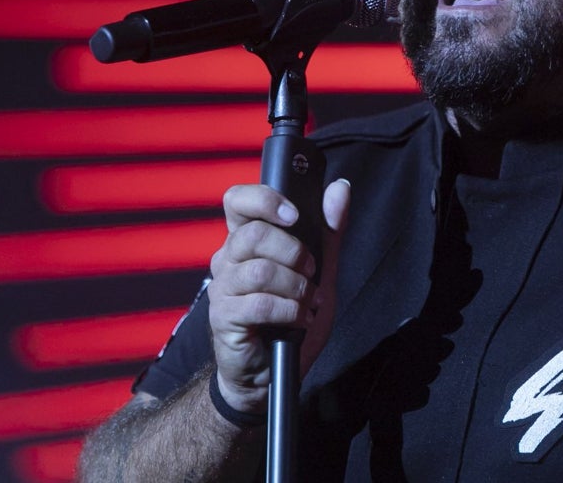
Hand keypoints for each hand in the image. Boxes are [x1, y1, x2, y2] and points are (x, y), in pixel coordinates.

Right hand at [206, 179, 349, 413]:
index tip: (294, 215)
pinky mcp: (224, 317)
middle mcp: (227, 259)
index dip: (264, 200)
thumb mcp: (319, 270)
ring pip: (260, 270)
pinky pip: (260, 304)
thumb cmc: (290, 318)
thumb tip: (340, 188)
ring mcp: (222, 289)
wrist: (269, 374)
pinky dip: (290, 311)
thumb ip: (328, 230)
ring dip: (296, 287)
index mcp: (245, 240)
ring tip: (308, 302)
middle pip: (254, 234)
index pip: (237, 201)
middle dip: (294, 252)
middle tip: (311, 273)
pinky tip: (299, 320)